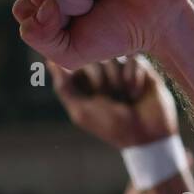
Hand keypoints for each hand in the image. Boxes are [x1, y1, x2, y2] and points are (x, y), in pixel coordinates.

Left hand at [49, 55, 177, 147]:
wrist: (146, 134)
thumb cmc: (110, 125)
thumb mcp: (81, 111)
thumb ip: (64, 87)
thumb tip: (48, 61)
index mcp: (84, 82)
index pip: (76, 63)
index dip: (86, 79)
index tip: (94, 95)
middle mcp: (101, 72)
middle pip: (95, 59)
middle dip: (102, 82)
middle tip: (111, 98)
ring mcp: (120, 68)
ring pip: (114, 58)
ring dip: (119, 82)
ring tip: (125, 98)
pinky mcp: (140, 67)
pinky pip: (133, 59)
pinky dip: (133, 79)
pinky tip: (136, 94)